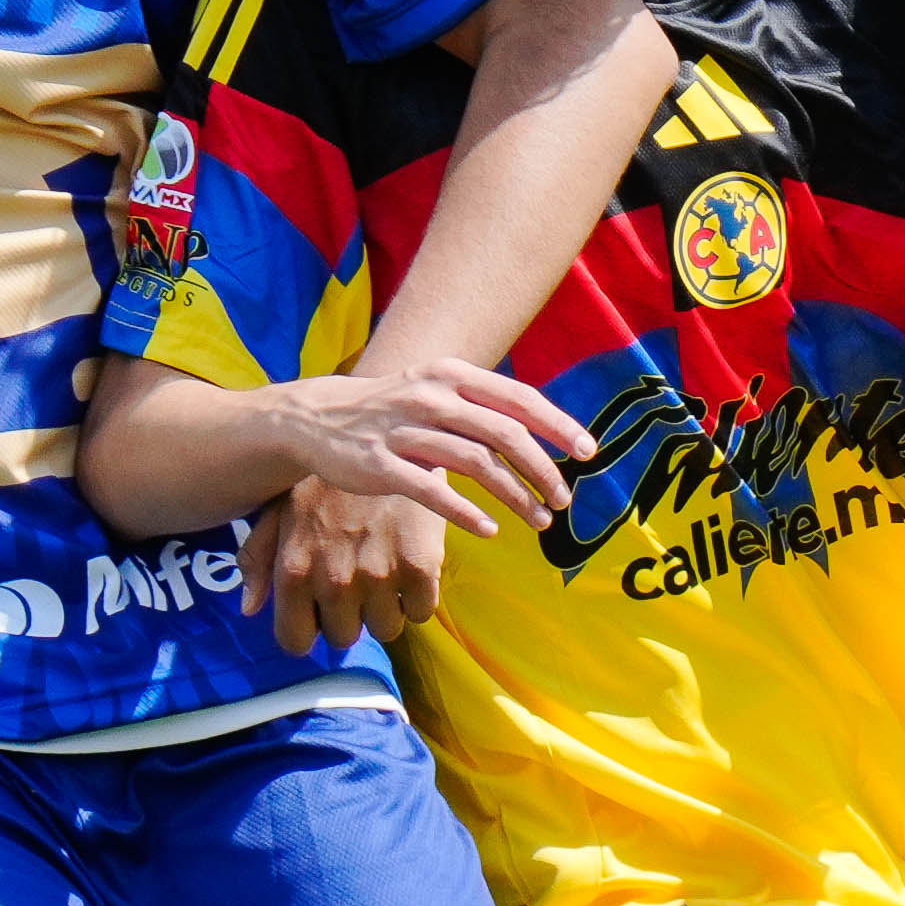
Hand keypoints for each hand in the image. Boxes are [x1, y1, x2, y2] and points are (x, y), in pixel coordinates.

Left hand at [244, 482, 457, 649]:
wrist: (388, 435)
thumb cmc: (326, 476)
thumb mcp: (280, 508)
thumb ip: (259, 558)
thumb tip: (249, 608)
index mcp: (293, 569)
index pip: (295, 641)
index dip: (307, 628)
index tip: (319, 610)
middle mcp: (333, 578)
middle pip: (343, 638)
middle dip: (348, 616)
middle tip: (356, 578)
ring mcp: (378, 575)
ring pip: (385, 629)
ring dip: (385, 607)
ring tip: (383, 566)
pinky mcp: (420, 567)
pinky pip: (420, 612)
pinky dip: (418, 594)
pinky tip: (409, 560)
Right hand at [258, 363, 592, 536]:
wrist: (317, 419)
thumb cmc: (391, 410)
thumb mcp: (436, 391)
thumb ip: (482, 406)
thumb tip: (540, 428)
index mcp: (451, 376)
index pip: (518, 398)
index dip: (557, 425)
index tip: (587, 452)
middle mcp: (432, 398)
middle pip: (505, 433)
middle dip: (543, 469)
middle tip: (564, 499)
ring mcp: (404, 431)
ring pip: (476, 464)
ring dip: (516, 495)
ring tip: (539, 520)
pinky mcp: (381, 465)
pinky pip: (433, 492)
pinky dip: (467, 513)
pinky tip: (492, 529)